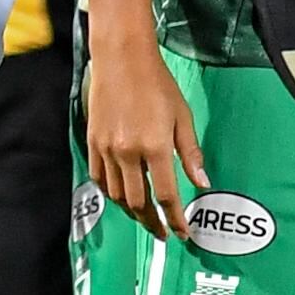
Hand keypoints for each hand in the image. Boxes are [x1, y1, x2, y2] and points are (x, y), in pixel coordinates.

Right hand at [86, 42, 206, 240]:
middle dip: (152, 222)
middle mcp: (127, 153)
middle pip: (138, 202)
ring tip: (146, 218)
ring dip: (132, 212)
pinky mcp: (92, 143)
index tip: (183, 233)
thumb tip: (202, 183)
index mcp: (154, 147)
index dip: (175, 218)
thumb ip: (190, 154)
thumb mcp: (183, 118)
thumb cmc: (159, 86)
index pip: (166, 195)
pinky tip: (123, 198)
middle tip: (163, 233)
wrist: (122, 61)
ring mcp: (106, 149)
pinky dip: (112, 194)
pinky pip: (99, 179)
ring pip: (116, 195)